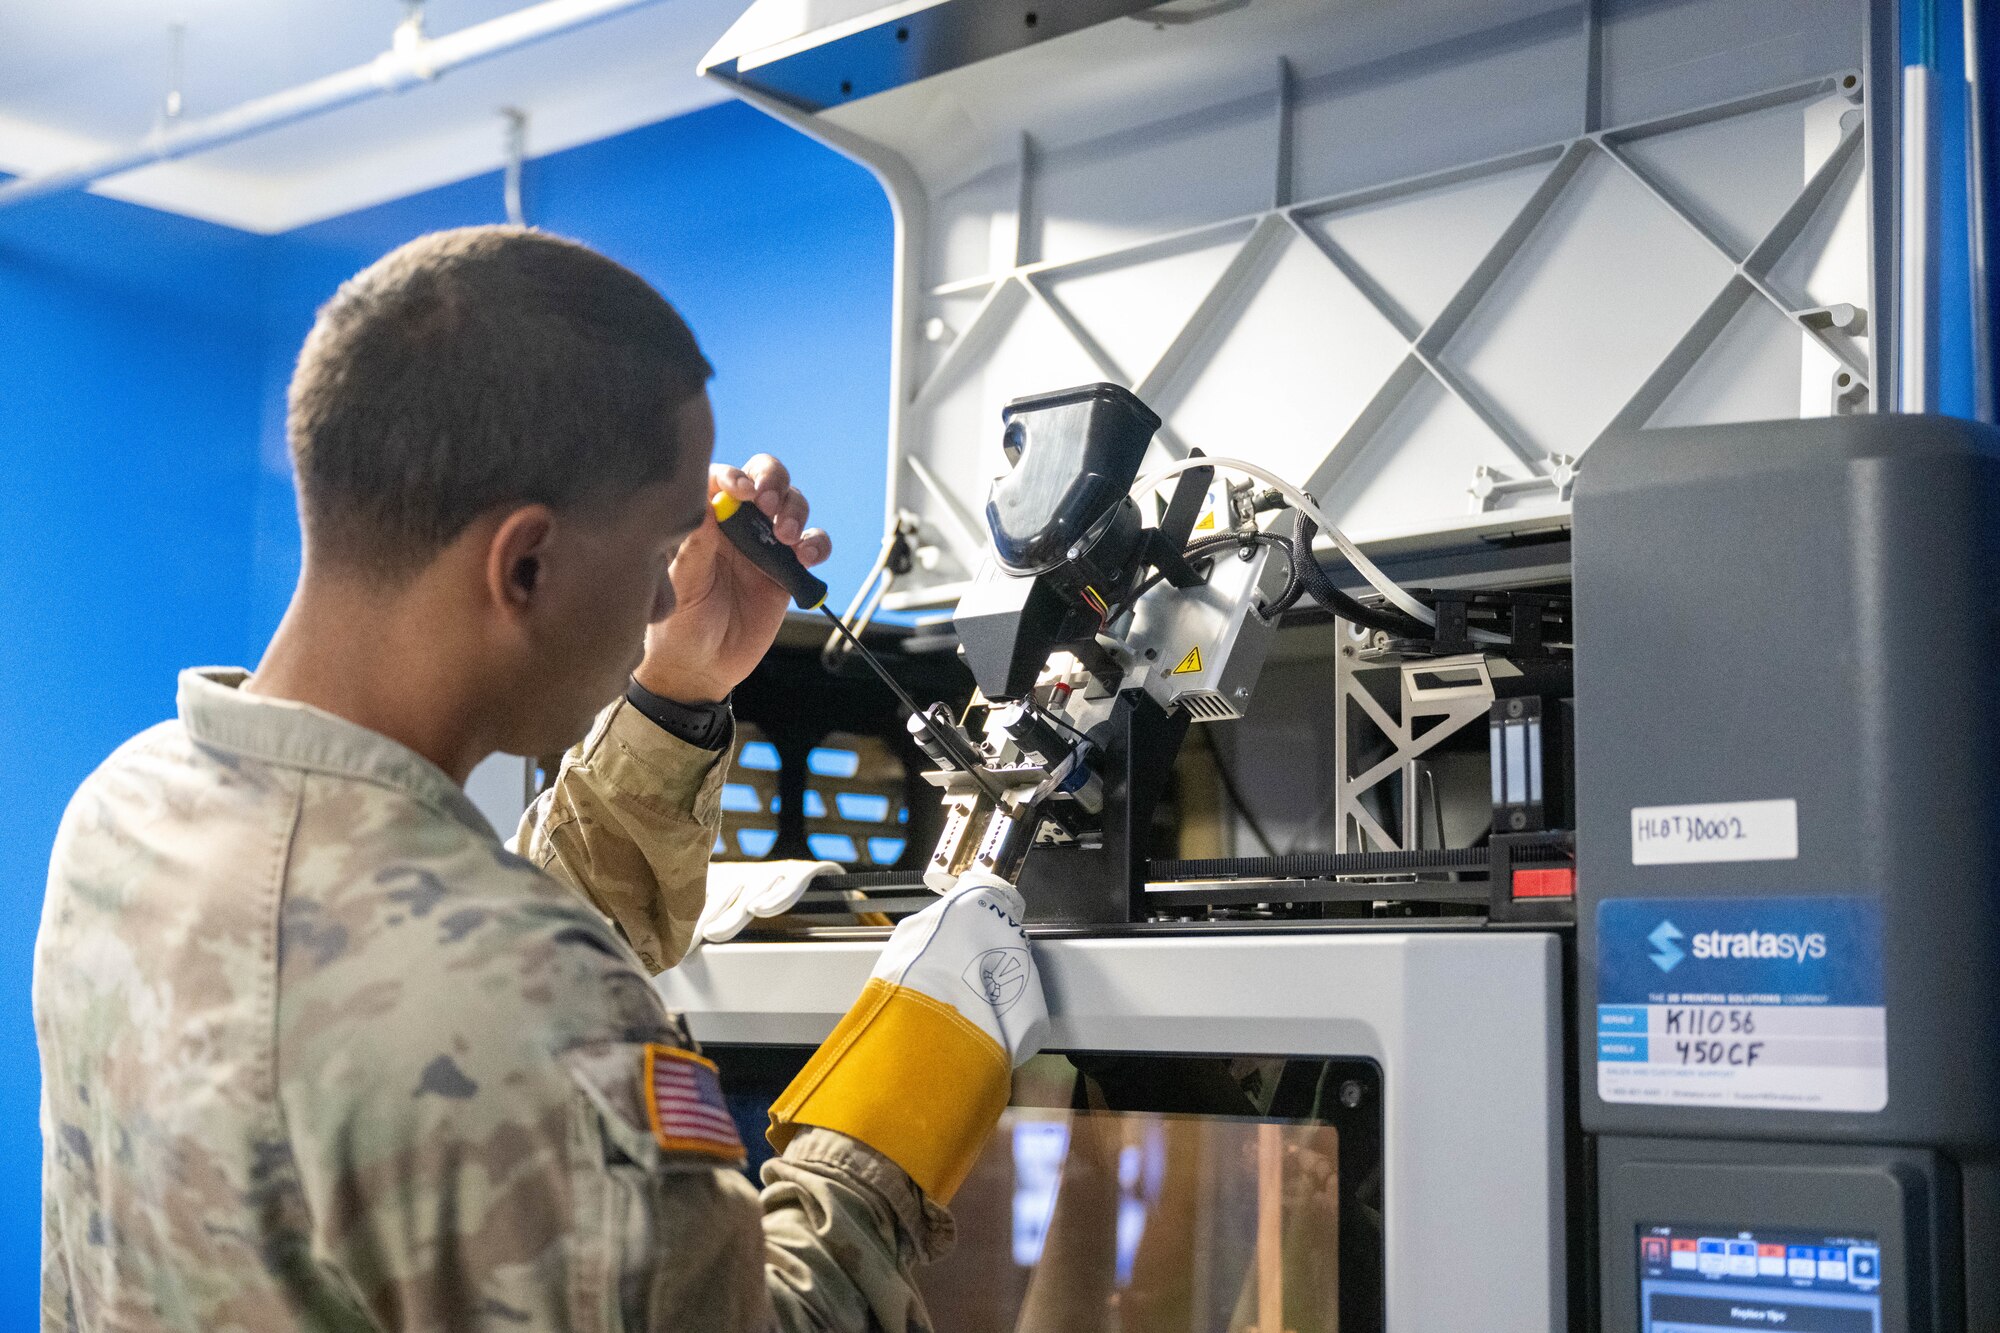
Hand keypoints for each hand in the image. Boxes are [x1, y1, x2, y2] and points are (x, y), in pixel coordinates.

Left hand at [634, 455, 830, 703]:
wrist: (703, 669)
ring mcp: (765, 545)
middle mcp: (736, 526)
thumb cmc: (678, 625)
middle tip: (768, 505)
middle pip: (764, 479)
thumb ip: (695, 545)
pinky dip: (817, 544)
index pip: (722, 478)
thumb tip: (706, 502)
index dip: (735, 476)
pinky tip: (806, 559)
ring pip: (791, 505)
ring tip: (786, 537)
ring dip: (795, 511)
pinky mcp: (789, 570)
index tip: (742, 492)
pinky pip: (813, 545)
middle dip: (773, 481)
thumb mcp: (681, 585)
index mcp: (704, 521)